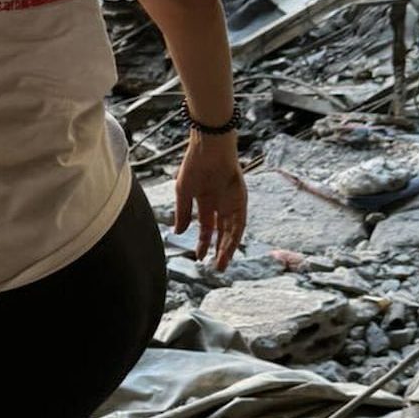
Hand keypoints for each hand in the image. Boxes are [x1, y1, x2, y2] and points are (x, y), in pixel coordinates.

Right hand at [174, 133, 246, 270]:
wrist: (209, 149)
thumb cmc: (193, 165)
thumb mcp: (183, 192)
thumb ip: (182, 213)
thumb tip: (178, 232)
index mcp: (205, 201)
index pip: (206, 228)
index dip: (203, 242)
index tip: (199, 257)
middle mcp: (220, 204)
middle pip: (221, 232)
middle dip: (218, 250)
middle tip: (216, 268)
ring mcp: (231, 203)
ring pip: (231, 231)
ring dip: (227, 248)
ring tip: (222, 264)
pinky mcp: (240, 200)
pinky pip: (240, 222)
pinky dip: (235, 236)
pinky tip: (229, 248)